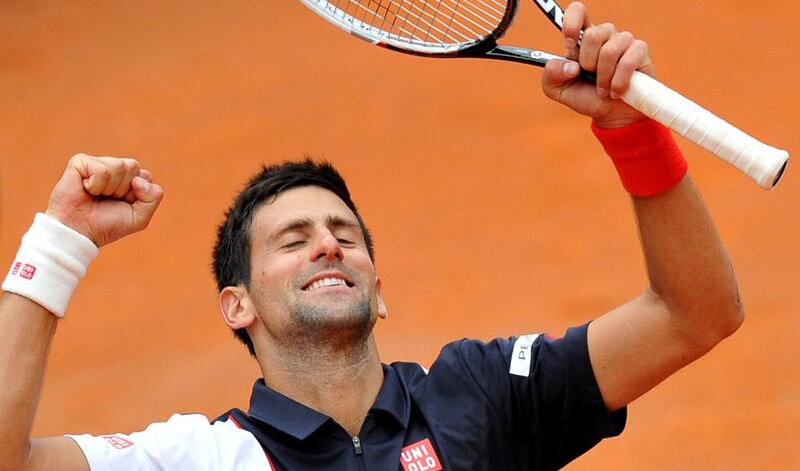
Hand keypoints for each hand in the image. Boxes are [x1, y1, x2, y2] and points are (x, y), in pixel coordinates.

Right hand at [45, 154, 164, 246]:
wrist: (79, 232)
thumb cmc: (107, 225)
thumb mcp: (140, 217)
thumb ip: (153, 197)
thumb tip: (139, 179)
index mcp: (128, 178)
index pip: (146, 176)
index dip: (137, 194)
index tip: (123, 204)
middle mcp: (113, 168)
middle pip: (134, 166)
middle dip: (124, 189)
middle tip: (108, 199)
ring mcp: (96, 163)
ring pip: (120, 166)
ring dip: (110, 188)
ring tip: (96, 195)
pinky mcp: (80, 162)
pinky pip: (102, 170)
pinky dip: (97, 185)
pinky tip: (86, 189)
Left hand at [541, 2, 653, 127]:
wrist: (611, 116)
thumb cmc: (586, 97)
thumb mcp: (557, 90)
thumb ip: (551, 74)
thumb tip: (569, 64)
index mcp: (581, 39)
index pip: (578, 12)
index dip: (572, 22)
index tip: (570, 43)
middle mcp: (603, 35)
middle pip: (592, 34)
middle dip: (588, 63)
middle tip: (590, 76)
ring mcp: (623, 40)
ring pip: (609, 51)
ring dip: (603, 78)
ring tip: (603, 88)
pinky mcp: (640, 50)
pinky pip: (627, 61)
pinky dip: (618, 82)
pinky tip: (616, 90)